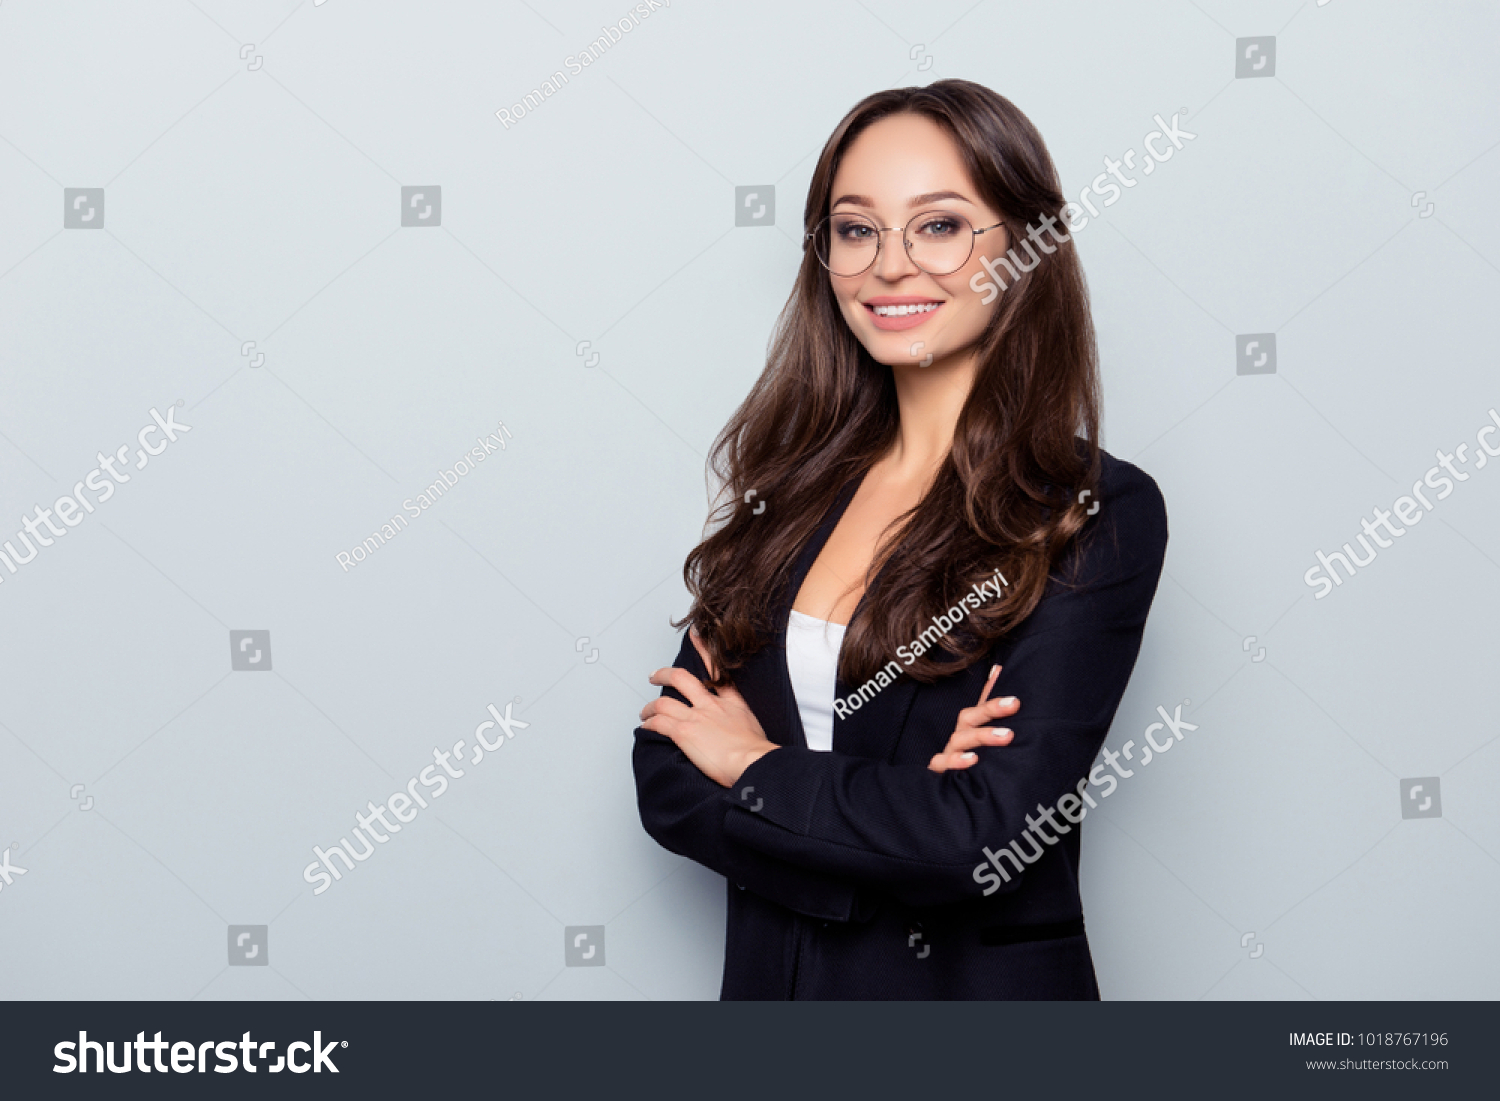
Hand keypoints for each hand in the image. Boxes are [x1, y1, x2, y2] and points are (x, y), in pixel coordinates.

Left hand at [639, 629, 778, 787]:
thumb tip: (736, 730)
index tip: (694, 635)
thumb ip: (741, 722)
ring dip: (650, 707)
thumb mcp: (755, 727)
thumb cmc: (757, 753)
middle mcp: (711, 705)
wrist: (754, 762)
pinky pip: (659, 723)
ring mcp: (696, 717)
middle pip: (681, 679)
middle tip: (655, 676)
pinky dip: (649, 724)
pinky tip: (646, 727)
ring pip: (663, 702)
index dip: (703, 650)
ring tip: (645, 712)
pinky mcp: (684, 732)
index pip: (716, 670)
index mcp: (732, 702)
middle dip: (664, 675)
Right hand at [928, 663, 1018, 772]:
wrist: (950, 788)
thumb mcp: (981, 730)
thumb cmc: (971, 756)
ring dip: (981, 736)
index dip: (996, 703)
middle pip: (968, 719)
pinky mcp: (939, 772)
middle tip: (1014, 706)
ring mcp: (947, 754)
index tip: (1016, 700)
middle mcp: (958, 737)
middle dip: (990, 712)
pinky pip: (941, 764)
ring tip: (1006, 737)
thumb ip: (989, 702)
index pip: (980, 709)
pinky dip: (954, 762)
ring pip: (958, 740)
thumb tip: (998, 668)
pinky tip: (972, 762)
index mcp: (968, 727)